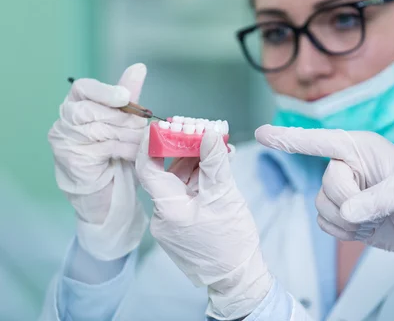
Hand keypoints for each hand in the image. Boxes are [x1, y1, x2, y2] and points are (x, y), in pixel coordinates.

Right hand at [48, 64, 148, 260]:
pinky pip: (103, 149)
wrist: (105, 190)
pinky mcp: (72, 160)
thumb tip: (138, 68)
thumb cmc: (113, 152)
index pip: (82, 88)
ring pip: (100, 129)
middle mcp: (65, 121)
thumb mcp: (123, 120)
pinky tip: (134, 154)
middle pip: (91, 110)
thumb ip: (127, 96)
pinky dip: (125, 150)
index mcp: (76, 104)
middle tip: (143, 126)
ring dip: (128, 135)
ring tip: (142, 141)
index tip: (124, 97)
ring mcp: (65, 141)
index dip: (104, 91)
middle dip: (123, 118)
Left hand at [136, 128, 272, 319]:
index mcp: (168, 209)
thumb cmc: (231, 241)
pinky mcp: (181, 224)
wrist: (237, 276)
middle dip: (185, 149)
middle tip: (202, 131)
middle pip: (167, 172)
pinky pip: (186, 194)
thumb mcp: (225, 196)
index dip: (153, 143)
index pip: (147, 167)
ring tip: (218, 148)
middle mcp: (162, 215)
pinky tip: (216, 167)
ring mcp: (171, 221)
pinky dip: (199, 179)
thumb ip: (215, 162)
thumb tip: (209, 133)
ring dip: (196, 163)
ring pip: (179, 182)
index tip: (164, 124)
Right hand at [255, 126, 393, 273]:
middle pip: (326, 183)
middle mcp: (348, 164)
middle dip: (350, 203)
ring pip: (321, 205)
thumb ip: (378, 200)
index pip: (321, 141)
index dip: (290, 138)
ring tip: (376, 218)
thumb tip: (348, 211)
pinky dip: (344, 232)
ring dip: (348, 221)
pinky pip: (324, 223)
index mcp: (362, 147)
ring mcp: (343, 189)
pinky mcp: (341, 211)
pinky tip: (367, 227)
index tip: (261, 133)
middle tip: (379, 208)